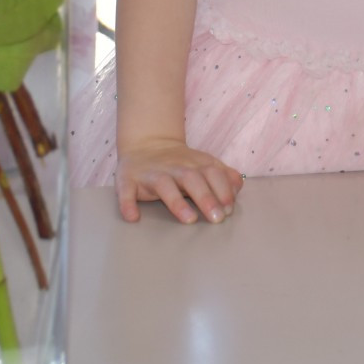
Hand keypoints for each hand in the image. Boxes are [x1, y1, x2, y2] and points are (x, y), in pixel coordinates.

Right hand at [116, 137, 242, 223]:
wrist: (146, 144)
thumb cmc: (181, 163)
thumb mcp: (204, 164)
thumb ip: (223, 175)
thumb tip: (238, 187)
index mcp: (195, 164)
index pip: (212, 173)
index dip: (222, 190)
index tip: (229, 208)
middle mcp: (174, 167)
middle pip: (192, 179)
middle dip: (206, 197)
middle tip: (217, 218)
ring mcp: (151, 173)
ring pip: (163, 185)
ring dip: (176, 202)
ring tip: (188, 219)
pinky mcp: (128, 180)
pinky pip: (126, 191)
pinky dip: (127, 203)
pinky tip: (133, 217)